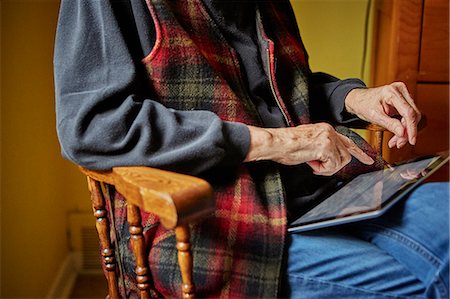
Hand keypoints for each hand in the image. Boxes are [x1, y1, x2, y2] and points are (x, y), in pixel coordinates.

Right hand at [244, 123, 373, 175]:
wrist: (277, 142)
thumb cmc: (286, 145)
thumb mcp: (308, 142)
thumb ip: (321, 147)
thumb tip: (326, 158)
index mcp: (326, 129)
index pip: (348, 141)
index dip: (359, 153)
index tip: (369, 160)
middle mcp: (330, 131)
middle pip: (346, 155)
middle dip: (334, 165)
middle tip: (318, 167)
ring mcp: (329, 139)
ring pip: (341, 162)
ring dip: (327, 168)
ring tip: (311, 163)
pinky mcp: (325, 147)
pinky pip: (332, 166)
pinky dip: (321, 169)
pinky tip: (310, 163)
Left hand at [344, 82, 420, 148]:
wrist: (358, 99)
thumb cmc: (363, 105)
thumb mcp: (374, 116)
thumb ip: (389, 124)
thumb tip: (402, 133)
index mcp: (392, 92)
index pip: (408, 112)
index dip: (411, 128)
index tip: (411, 141)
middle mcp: (400, 90)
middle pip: (412, 114)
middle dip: (407, 131)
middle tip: (399, 143)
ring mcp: (403, 94)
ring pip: (412, 116)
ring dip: (405, 131)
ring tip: (395, 141)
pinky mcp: (403, 100)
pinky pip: (408, 115)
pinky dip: (403, 127)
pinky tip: (397, 135)